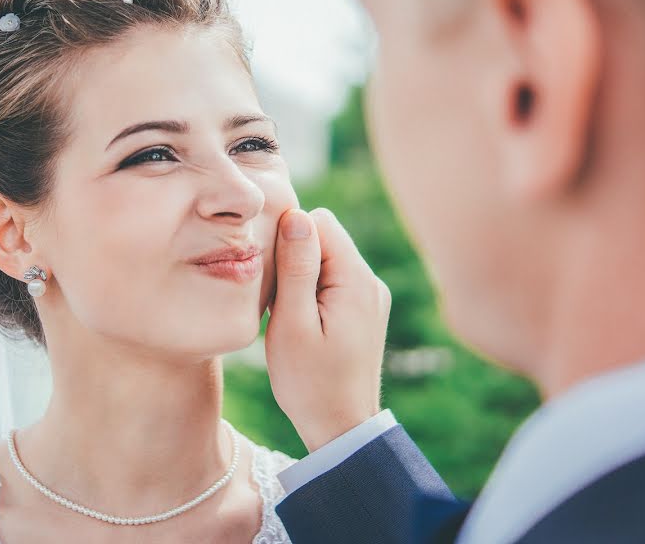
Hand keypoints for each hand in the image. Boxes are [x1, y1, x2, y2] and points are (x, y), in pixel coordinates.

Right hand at [265, 207, 390, 451]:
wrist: (342, 429)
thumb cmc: (310, 383)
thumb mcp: (292, 324)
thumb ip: (295, 268)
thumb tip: (296, 216)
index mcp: (356, 280)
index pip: (319, 222)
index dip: (288, 241)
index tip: (274, 277)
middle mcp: (370, 282)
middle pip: (324, 238)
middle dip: (294, 260)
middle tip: (280, 304)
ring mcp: (370, 297)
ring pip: (326, 260)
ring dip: (301, 279)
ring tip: (290, 318)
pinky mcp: (363, 310)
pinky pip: (333, 282)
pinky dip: (312, 294)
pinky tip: (302, 324)